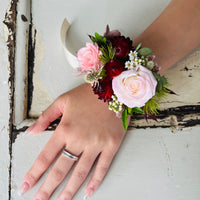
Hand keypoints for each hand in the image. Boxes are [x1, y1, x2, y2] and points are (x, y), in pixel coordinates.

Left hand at [19, 83, 125, 199]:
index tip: (25, 186)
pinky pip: (103, 166)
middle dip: (48, 188)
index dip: (34, 173)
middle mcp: (79, 139)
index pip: (46, 156)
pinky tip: (89, 191)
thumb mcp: (62, 101)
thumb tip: (30, 132)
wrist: (112, 90)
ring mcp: (97, 144)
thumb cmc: (87, 95)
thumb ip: (45, 117)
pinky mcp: (111, 145)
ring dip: (69, 189)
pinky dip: (96, 180)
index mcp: (65, 129)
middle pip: (61, 169)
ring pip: (81, 172)